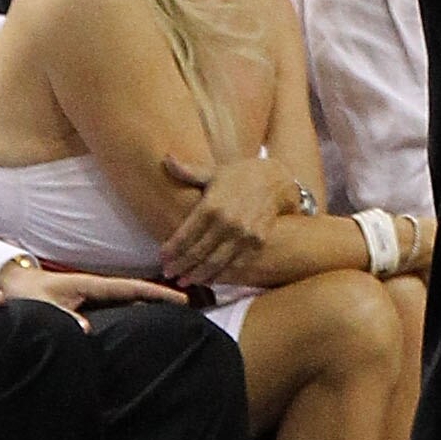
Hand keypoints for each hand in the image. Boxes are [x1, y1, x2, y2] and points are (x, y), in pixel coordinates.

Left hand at [1, 263, 181, 310]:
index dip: (156, 292)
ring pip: (127, 302)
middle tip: (189, 308)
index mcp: (91, 285)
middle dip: (161, 299)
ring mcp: (93, 297)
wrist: (12, 285)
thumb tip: (87, 330)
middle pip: (136, 294)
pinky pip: (116, 309)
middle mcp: (97, 289)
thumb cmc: (27, 295)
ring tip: (172, 320)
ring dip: (148, 307)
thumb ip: (63, 317)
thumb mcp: (43, 306)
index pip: (130, 288)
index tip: (180, 297)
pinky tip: (141, 326)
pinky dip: (133, 314)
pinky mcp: (86, 306)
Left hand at [158, 152, 297, 289]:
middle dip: (180, 265)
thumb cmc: (241, 175)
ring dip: (197, 275)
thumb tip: (166, 158)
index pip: (184, 235)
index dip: (170, 250)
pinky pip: (234, 264)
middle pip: (196, 252)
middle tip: (169, 273)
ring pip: (214, 263)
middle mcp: (226, 222)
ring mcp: (243, 234)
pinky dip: (220, 274)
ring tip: (185, 281)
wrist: (277, 179)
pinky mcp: (256, 242)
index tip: (162, 257)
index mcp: (212, 205)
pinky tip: (209, 279)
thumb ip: (189, 171)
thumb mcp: (214, 172)